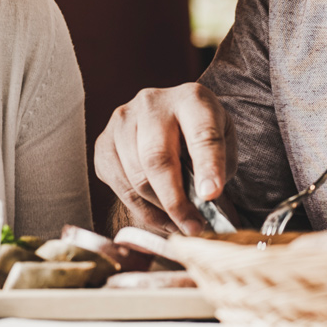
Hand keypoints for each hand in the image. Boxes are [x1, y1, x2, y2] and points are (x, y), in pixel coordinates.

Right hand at [94, 84, 234, 234]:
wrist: (169, 113)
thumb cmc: (199, 132)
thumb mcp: (223, 139)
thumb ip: (218, 166)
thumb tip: (203, 202)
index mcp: (191, 99)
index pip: (201, 134)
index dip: (207, 166)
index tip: (211, 195)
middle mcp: (151, 103)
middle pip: (157, 159)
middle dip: (175, 200)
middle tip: (193, 227)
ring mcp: (122, 122)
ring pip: (135, 177)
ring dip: (159, 209)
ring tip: (180, 223)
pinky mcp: (104, 143)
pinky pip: (119, 186)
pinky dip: (141, 209)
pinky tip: (160, 215)